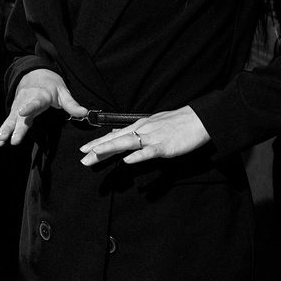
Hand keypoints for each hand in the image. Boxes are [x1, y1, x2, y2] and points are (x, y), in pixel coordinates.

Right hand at [0, 69, 87, 146]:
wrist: (34, 74)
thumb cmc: (51, 85)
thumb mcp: (63, 92)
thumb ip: (72, 104)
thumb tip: (84, 113)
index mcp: (40, 96)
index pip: (35, 102)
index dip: (29, 107)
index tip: (23, 112)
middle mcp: (27, 101)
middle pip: (21, 117)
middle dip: (16, 128)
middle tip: (13, 140)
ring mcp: (18, 106)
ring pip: (11, 119)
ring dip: (5, 130)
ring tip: (0, 141)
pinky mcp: (14, 111)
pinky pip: (8, 121)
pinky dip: (2, 130)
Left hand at [78, 106, 209, 166]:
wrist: (198, 119)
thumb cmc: (177, 124)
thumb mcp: (154, 125)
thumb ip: (137, 132)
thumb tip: (120, 137)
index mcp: (140, 126)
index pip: (115, 135)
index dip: (99, 142)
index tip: (84, 149)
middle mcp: (143, 130)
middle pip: (116, 139)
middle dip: (98, 148)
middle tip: (83, 157)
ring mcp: (153, 137)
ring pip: (128, 143)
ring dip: (110, 148)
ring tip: (96, 153)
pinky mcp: (165, 146)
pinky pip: (149, 151)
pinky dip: (138, 155)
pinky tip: (128, 160)